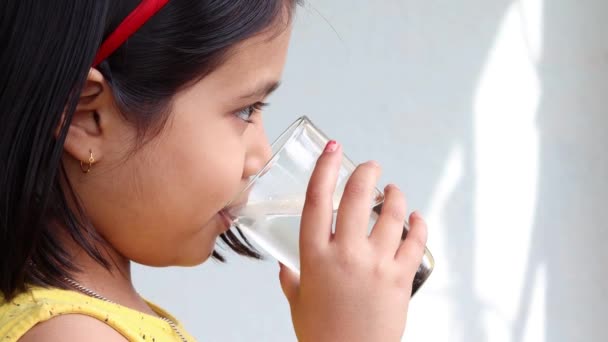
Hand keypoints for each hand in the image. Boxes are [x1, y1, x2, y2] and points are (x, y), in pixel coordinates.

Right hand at [279, 140, 427, 341]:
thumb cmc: (323, 334)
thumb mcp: (298, 302)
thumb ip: (290, 278)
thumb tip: (285, 266)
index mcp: (315, 256)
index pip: (317, 200)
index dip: (325, 168)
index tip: (333, 148)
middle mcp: (346, 254)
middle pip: (357, 197)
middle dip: (366, 173)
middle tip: (371, 166)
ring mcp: (376, 264)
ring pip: (391, 214)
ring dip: (395, 196)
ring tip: (394, 192)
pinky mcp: (401, 277)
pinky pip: (415, 241)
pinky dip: (418, 224)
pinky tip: (416, 218)